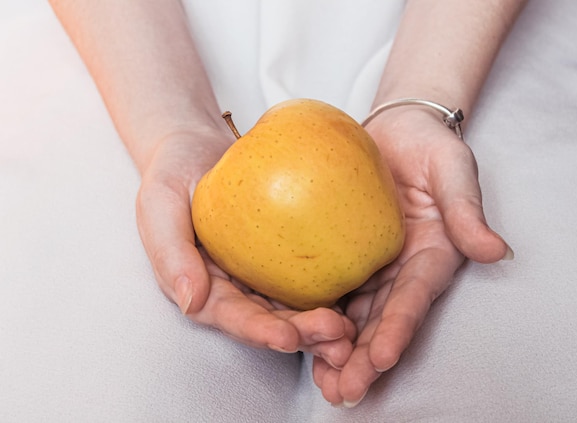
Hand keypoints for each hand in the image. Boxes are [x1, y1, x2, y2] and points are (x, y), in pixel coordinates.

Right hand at [135, 127, 355, 366]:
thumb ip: (170, 251)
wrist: (199, 148)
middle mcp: (234, 290)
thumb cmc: (174, 172)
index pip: (231, 317)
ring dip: (323, 324)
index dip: (258, 331)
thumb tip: (190, 300)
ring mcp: (260, 275)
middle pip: (270, 320)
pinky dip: (332, 286)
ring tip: (352, 331)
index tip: (287, 338)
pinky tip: (360, 288)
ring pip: (294, 307)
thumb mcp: (160, 203)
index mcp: (201, 288)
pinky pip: (309, 273)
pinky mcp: (283, 257)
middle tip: (338, 338)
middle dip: (302, 336)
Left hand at [312, 108, 511, 405]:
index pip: (414, 297)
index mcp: (430, 256)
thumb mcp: (453, 169)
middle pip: (381, 319)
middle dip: (364, 359)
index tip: (381, 357)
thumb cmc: (428, 145)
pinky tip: (296, 340)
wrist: (394, 129)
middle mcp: (399, 270)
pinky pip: (326, 288)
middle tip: (343, 390)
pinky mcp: (340, 255)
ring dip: (338, 352)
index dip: (399, 328)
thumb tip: (496, 251)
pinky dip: (314, 317)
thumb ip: (466, 210)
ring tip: (322, 384)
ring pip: (353, 315)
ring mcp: (368, 266)